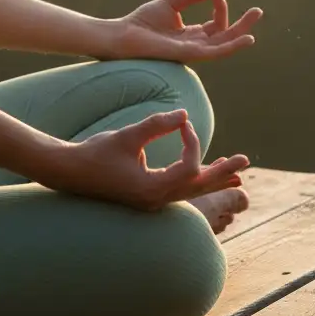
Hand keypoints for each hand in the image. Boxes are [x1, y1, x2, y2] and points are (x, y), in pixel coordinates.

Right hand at [36, 107, 248, 211]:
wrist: (70, 172)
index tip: (182, 122)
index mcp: (153, 190)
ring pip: (191, 191)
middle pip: (199, 188)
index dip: (192, 141)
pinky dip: (195, 180)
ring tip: (236, 174)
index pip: (189, 167)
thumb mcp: (127, 136)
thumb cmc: (96, 154)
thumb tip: (184, 114)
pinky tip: (206, 173)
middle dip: (223, 173)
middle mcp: (157, 201)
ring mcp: (153, 202)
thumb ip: (156, 124)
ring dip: (212, 178)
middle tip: (245, 162)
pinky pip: (179, 189)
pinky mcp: (147, 196)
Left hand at [108, 0, 262, 63]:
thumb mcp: (172, 2)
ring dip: (241, 33)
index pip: (215, 24)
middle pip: (225, 36)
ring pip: (224, 45)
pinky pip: (215, 52)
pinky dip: (232, 46)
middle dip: (242, 24)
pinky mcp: (190, 54)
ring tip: (255, 20)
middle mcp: (195, 45)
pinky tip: (245, 38)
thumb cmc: (143, 21)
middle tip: (258, 11)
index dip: (220, 8)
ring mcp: (194, 51)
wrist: (124, 35)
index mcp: (191, 34)